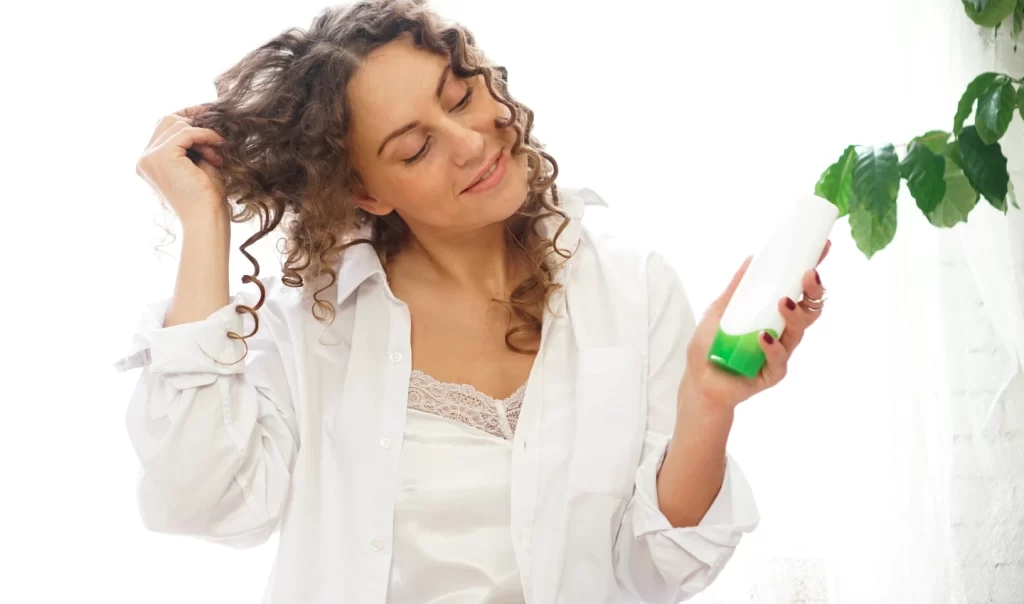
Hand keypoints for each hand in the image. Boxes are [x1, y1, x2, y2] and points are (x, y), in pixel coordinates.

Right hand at [135, 105, 227, 225]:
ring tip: (217, 153)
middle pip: (166, 120)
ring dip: (202, 134)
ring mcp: (150, 157)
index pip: (164, 128)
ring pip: (175, 123)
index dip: (188, 119)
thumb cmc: (207, 198)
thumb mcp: (199, 163)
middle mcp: (144, 159)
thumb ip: (194, 142)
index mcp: (149, 162)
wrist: (206, 220)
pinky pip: (185, 132)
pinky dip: (205, 135)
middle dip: (194, 122)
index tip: (211, 116)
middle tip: (217, 134)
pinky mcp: (161, 156)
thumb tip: (201, 115)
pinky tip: (218, 145)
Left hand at [680, 240, 831, 410]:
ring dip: (793, 315)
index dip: (811, 272)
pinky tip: (762, 337)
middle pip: (809, 310)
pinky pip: (779, 358)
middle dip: (812, 291)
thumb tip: (752, 258)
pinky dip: (771, 346)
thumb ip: (736, 288)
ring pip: (798, 332)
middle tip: (809, 274)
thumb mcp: (719, 310)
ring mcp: (780, 352)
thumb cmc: (709, 345)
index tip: (821, 249)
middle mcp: (781, 332)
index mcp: (772, 315)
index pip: (798, 291)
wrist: (698, 381)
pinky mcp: (773, 373)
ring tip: (783, 302)